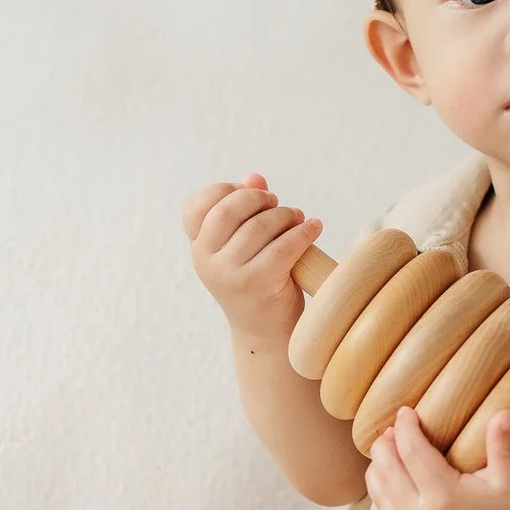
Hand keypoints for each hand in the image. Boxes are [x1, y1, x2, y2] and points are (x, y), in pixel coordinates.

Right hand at [180, 170, 325, 347]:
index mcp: (199, 248)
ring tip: (298, 219)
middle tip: (278, 204)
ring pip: (259, 227)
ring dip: (286, 216)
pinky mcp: (256, 284)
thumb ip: (246, 211)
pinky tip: (314, 229)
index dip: (224, 191)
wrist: (267, 331)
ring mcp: (229, 274)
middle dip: (258, 199)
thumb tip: (255, 177)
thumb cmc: (258, 280)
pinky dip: (303, 232)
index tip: (250, 193)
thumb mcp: (245, 246)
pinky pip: (283, 247)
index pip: (195, 208)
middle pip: (227, 210)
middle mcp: (206, 261)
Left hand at [364, 404, 509, 509]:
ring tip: (392, 448)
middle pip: (386, 468)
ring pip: (377, 491)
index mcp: (445, 500)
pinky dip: (384, 490)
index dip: (405, 427)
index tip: (406, 411)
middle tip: (395, 427)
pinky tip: (396, 477)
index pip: (411, 451)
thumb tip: (503, 412)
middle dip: (386, 443)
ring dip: (380, 465)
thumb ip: (505, 446)